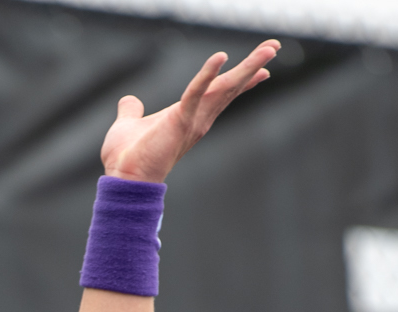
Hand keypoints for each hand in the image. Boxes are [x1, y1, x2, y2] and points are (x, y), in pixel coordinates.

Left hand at [100, 40, 281, 183]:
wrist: (124, 178)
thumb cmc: (127, 157)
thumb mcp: (129, 125)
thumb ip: (131, 111)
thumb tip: (129, 102)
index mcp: (188, 116)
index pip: (219, 94)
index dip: (240, 80)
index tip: (262, 71)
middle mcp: (198, 119)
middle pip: (230, 87)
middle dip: (252, 67)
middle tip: (273, 47)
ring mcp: (192, 120)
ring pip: (225, 87)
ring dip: (247, 67)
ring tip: (269, 49)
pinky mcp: (180, 121)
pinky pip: (195, 92)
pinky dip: (207, 74)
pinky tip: (220, 56)